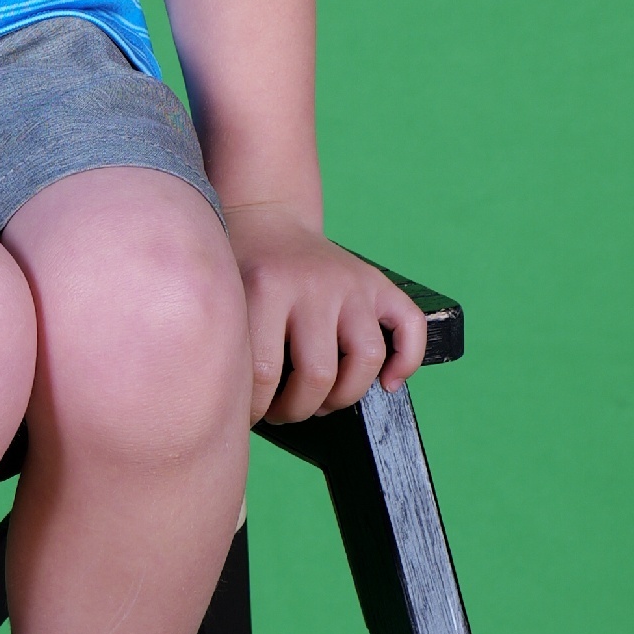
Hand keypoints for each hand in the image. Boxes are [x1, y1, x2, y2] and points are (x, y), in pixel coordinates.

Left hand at [220, 206, 427, 425]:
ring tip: (319, 402)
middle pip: (318, 374)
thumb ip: (228, 344)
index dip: (255, 408)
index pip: (264, 373)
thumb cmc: (239, 270)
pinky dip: (406, 362)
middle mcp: (314, 283)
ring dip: (343, 397)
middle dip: (297, 409)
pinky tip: (386, 384)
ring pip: (367, 359)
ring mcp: (351, 282)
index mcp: (266, 287)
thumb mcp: (223, 299)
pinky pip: (410, 325)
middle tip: (281, 410)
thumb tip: (230, 407)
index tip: (246, 415)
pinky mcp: (378, 282)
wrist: (265, 218)